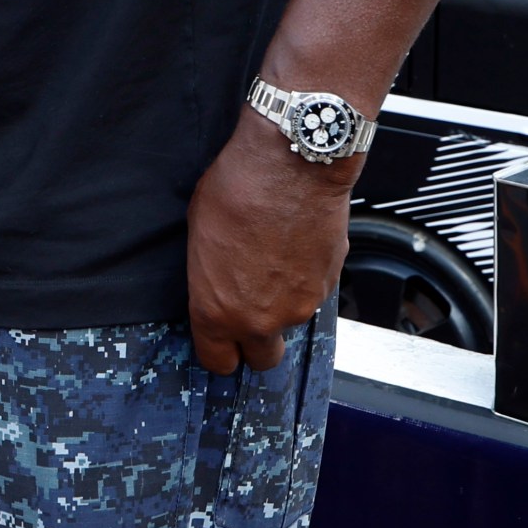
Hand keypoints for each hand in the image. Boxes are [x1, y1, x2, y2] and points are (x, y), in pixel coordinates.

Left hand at [185, 111, 354, 374]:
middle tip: (250, 312)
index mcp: (217, 310)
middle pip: (262, 359)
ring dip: (281, 304)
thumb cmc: (239, 190)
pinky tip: (293, 248)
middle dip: (256, 342)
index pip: (217, 361)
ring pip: (289, 323)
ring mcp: (299, 306)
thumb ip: (211, 278)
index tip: (221, 343)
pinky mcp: (327, 286)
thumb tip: (218, 284)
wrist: (292, 166)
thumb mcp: (200, 236)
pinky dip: (304, 280)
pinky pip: (311, 296)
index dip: (219, 352)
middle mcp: (260, 319)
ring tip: (272, 262)